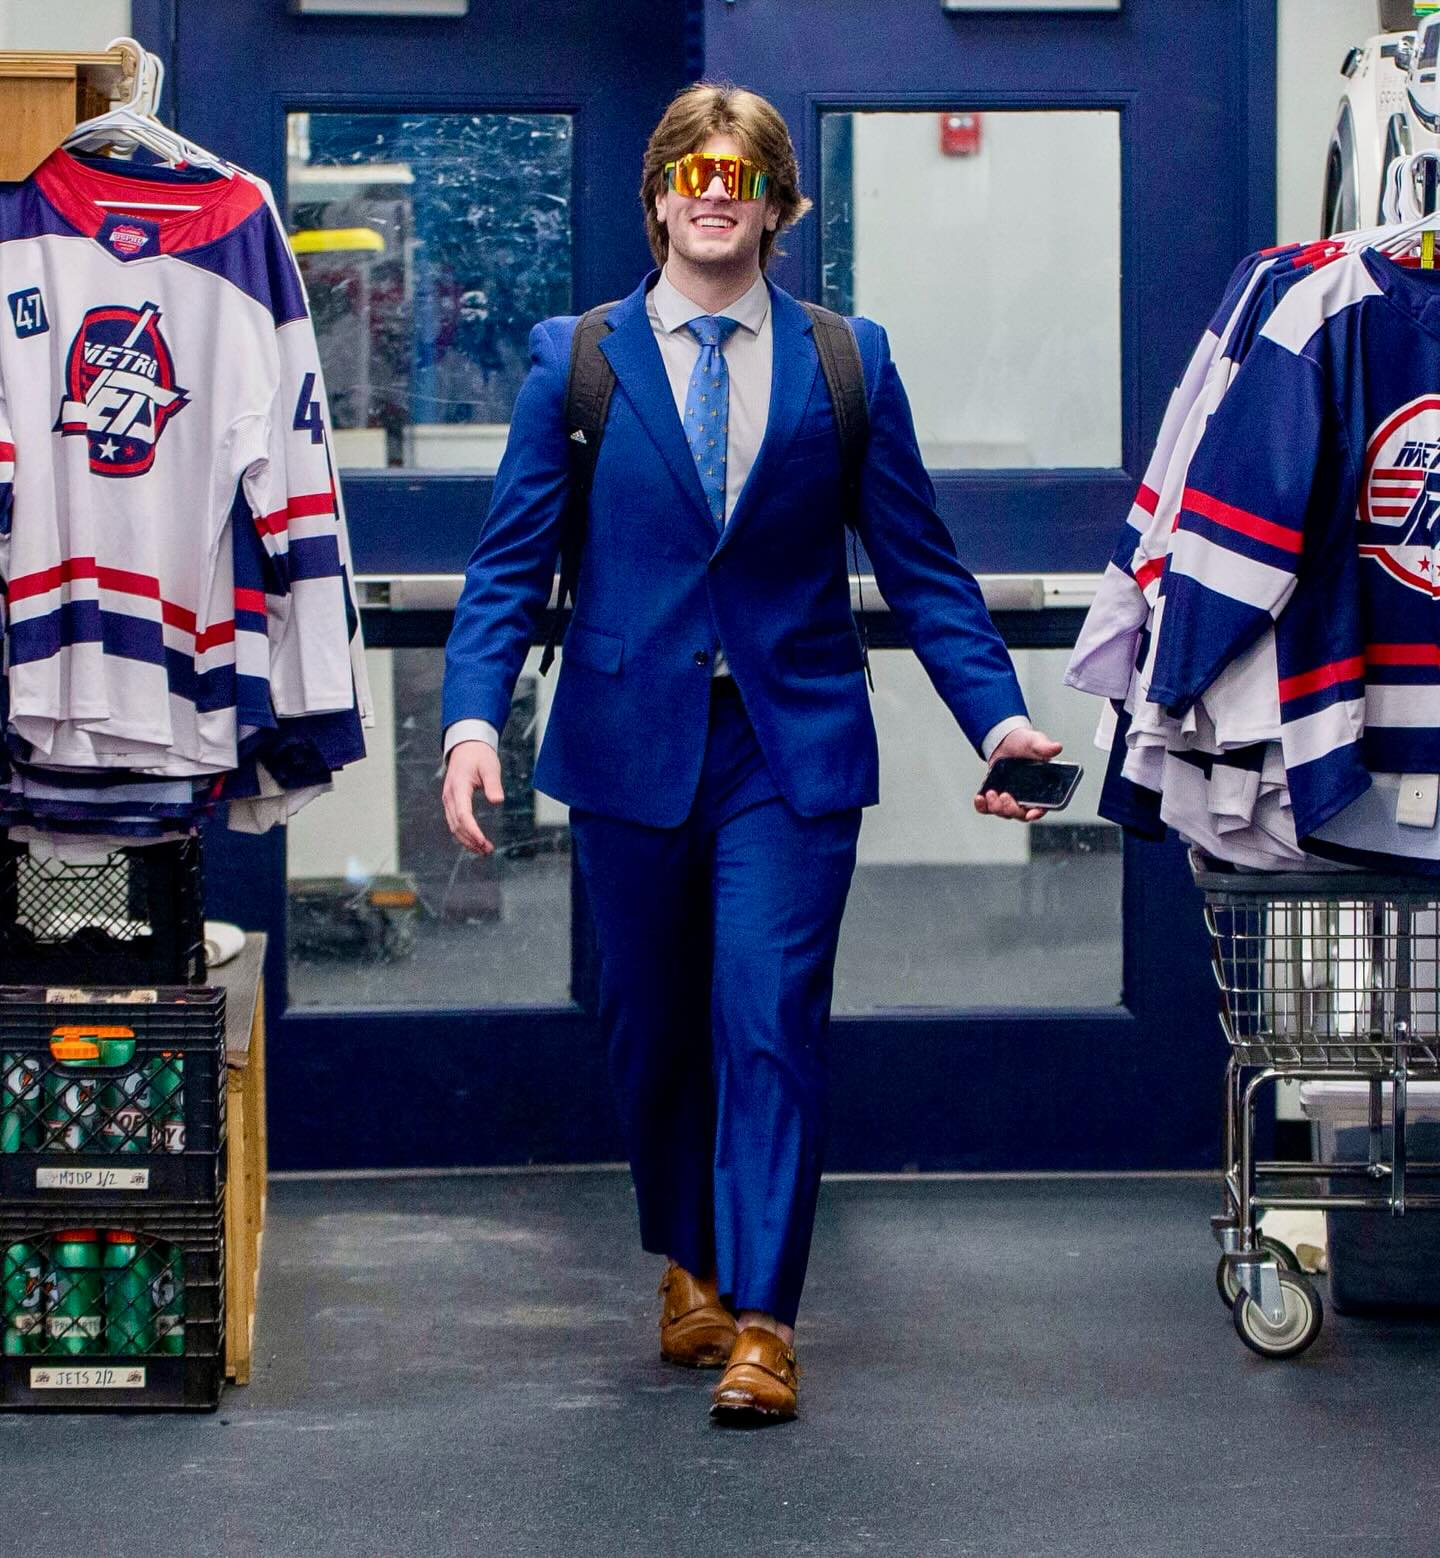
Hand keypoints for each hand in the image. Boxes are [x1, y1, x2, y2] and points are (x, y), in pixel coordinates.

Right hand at [442, 740, 505, 854]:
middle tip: (488, 850)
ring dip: (467, 840)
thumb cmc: (480, 756)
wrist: (466, 746)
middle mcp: (449, 796)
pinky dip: (464, 834)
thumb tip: (497, 801)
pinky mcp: (452, 802)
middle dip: (471, 840)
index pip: (463, 814)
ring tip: (484, 850)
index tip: (483, 841)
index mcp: (458, 787)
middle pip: (456, 824)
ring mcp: (448, 799)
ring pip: (454, 826)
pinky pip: (455, 822)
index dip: (472, 830)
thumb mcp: (490, 767)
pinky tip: (476, 841)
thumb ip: (493, 784)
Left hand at [973, 726, 1063, 823]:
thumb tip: (1056, 748)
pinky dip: (982, 807)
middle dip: (1011, 809)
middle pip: (1020, 814)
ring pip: (1004, 813)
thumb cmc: (1026, 743)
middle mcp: (1027, 798)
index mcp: (1042, 789)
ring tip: (991, 792)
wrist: (1007, 740)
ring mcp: (1010, 798)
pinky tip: (979, 798)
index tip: (1030, 814)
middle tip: (1005, 795)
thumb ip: (1045, 747)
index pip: (1043, 807)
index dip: (1037, 813)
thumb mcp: (1036, 742)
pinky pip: (988, 808)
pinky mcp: (995, 796)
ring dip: (996, 807)